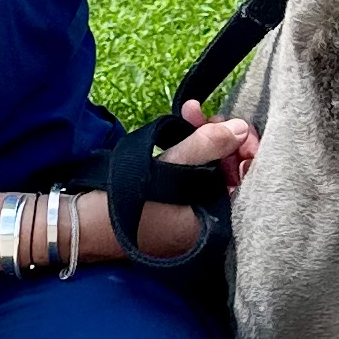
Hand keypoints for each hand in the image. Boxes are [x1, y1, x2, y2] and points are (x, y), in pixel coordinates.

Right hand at [127, 105, 257, 259]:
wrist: (88, 225)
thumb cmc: (132, 202)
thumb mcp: (173, 166)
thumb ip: (209, 145)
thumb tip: (241, 127)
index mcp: (220, 221)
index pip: (250, 182)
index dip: (247, 149)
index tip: (236, 125)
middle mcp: (213, 224)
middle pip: (232, 173)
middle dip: (222, 138)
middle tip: (208, 115)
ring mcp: (195, 218)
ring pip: (214, 172)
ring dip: (205, 140)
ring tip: (191, 113)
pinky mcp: (179, 210)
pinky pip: (197, 179)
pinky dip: (192, 155)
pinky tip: (183, 129)